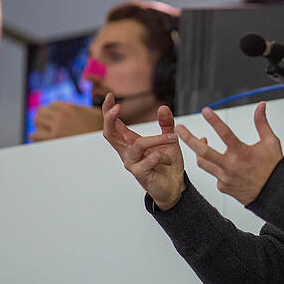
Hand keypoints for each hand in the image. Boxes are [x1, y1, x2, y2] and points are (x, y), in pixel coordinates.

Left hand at [30, 102, 102, 141]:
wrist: (98, 145)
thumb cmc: (98, 130)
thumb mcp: (94, 113)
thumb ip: (82, 108)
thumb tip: (76, 107)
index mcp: (70, 108)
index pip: (52, 105)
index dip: (52, 111)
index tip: (51, 115)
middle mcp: (62, 115)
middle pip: (42, 111)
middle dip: (43, 116)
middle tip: (41, 121)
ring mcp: (57, 127)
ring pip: (37, 120)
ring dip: (38, 124)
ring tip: (39, 128)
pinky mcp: (53, 139)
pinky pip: (36, 135)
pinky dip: (34, 135)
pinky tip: (34, 136)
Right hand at [102, 93, 185, 209]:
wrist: (175, 187)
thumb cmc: (168, 164)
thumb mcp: (169, 140)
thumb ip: (166, 124)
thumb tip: (163, 107)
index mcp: (130, 143)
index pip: (113, 126)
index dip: (108, 111)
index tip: (110, 96)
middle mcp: (127, 153)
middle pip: (109, 134)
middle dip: (110, 119)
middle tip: (117, 107)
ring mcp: (132, 164)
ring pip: (139, 144)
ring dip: (158, 139)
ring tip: (174, 139)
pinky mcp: (140, 174)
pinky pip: (150, 160)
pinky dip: (163, 156)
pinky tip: (170, 160)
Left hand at [176, 102, 282, 205]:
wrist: (274, 194)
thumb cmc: (273, 168)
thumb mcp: (270, 142)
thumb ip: (262, 123)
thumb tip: (261, 106)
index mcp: (242, 153)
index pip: (226, 134)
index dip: (215, 121)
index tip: (205, 111)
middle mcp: (231, 166)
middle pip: (204, 152)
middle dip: (188, 139)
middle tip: (179, 129)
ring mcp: (225, 178)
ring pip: (203, 163)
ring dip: (198, 152)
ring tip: (198, 142)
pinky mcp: (223, 187)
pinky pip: (214, 174)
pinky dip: (215, 166)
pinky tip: (222, 163)